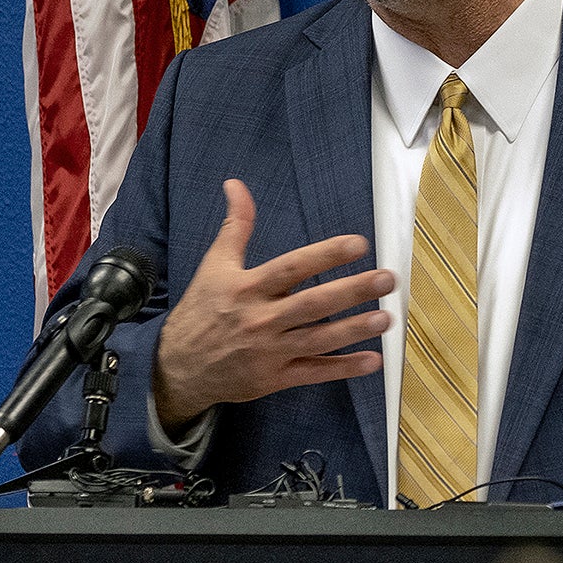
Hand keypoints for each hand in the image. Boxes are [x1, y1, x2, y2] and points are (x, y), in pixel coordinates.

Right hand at [152, 179, 393, 430]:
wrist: (176, 368)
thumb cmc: (202, 311)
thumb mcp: (214, 266)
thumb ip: (235, 226)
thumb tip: (235, 185)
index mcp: (248, 288)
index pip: (292, 268)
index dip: (325, 255)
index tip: (359, 243)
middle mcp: (260, 319)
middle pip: (312, 304)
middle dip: (352, 291)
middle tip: (387, 279)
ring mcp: (269, 351)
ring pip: (318, 340)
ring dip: (354, 329)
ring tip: (387, 317)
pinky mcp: (274, 378)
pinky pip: (313, 372)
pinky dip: (343, 368)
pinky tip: (373, 360)